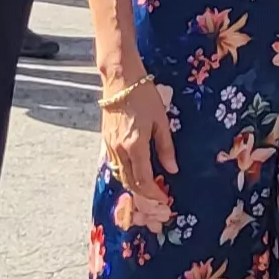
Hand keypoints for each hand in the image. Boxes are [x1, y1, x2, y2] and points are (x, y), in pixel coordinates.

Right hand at [100, 76, 176, 227]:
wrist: (120, 79)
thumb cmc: (144, 96)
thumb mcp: (161, 121)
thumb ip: (166, 147)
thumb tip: (172, 169)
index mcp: (135, 146)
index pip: (143, 180)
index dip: (154, 193)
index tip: (163, 199)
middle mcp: (120, 150)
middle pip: (130, 182)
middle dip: (143, 193)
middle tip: (156, 197)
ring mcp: (110, 145)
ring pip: (120, 174)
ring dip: (133, 184)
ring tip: (147, 187)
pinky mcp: (105, 140)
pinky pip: (114, 164)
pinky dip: (124, 173)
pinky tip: (133, 171)